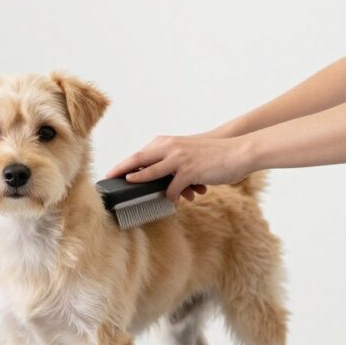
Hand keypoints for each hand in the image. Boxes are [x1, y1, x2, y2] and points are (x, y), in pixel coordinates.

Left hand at [106, 133, 249, 202]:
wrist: (237, 151)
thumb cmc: (212, 154)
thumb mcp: (188, 152)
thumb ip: (171, 162)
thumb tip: (158, 179)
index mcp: (168, 143)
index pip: (140, 154)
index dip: (124, 163)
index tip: (111, 172)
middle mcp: (170, 148)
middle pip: (139, 160)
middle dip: (121, 170)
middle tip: (109, 179)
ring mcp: (179, 159)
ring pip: (152, 173)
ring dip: (140, 183)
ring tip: (130, 189)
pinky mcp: (189, 171)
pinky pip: (173, 188)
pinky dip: (171, 197)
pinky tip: (173, 202)